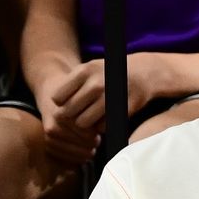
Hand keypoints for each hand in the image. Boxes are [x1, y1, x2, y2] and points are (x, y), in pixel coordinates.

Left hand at [44, 55, 158, 162]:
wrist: (143, 74)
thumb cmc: (108, 74)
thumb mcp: (88, 70)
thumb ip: (71, 85)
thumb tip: (56, 109)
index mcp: (84, 71)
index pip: (57, 98)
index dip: (61, 103)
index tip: (70, 101)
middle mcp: (97, 84)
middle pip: (69, 112)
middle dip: (72, 116)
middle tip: (79, 114)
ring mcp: (111, 98)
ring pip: (83, 122)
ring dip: (86, 124)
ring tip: (91, 118)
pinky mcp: (123, 110)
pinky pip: (102, 127)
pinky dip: (101, 127)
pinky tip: (104, 119)